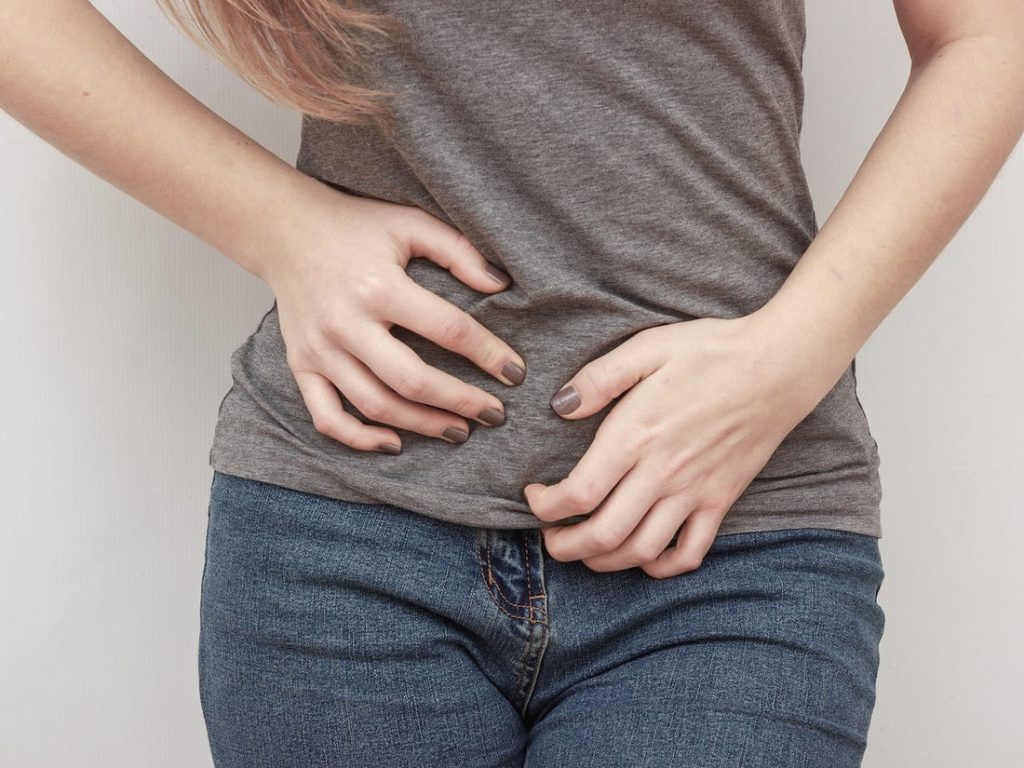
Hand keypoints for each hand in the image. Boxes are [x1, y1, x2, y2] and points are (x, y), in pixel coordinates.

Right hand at [256, 181, 526, 453]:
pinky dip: (359, 439)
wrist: (284, 229)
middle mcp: (346, 322)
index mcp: (378, 286)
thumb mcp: (410, 224)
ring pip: (375, 405)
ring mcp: (319, 349)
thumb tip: (501, 284)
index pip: (447, 329)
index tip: (514, 372)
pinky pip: (326, 417)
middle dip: (460, 402)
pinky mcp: (301, 364)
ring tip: (458, 430)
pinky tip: (394, 443)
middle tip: (494, 414)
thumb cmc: (353, 226)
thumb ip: (458, 251)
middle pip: (412, 380)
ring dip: (422, 425)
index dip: (488, 354)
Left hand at [523, 313, 841, 578]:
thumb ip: (599, 379)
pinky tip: (643, 557)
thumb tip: (560, 406)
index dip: (545, 506)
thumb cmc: (711, 351)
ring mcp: (694, 492)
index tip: (535, 495)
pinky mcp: (721, 500)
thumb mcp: (647, 347)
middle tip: (549, 538)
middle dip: (565, 546)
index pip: (579, 493)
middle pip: (603, 534)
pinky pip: (690, 552)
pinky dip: (662, 567)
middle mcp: (662, 472)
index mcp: (636, 435)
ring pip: (641, 551)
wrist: (778, 366)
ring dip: (604, 561)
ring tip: (585, 550)